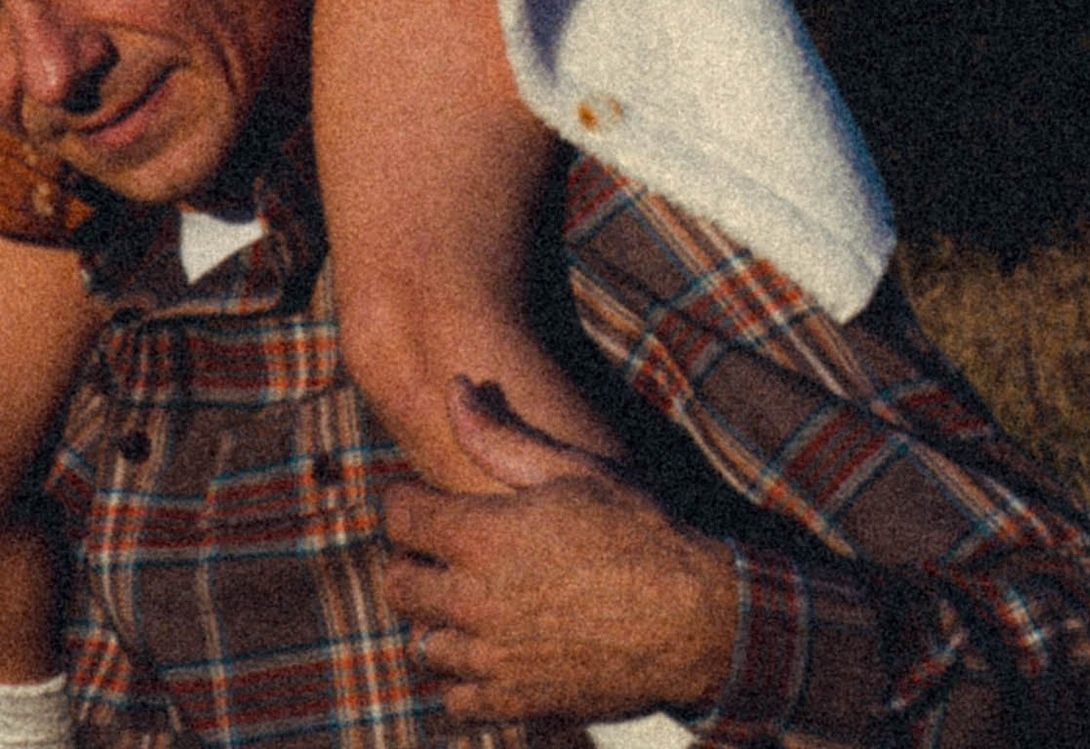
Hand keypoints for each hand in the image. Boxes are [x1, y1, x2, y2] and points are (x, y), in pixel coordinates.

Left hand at [381, 378, 739, 724]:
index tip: (417, 501)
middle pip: (398, 585)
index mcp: (482, 535)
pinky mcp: (516, 703)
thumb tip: (454, 388)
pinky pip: (457, 700)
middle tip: (439, 553)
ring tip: (467, 604)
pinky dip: (461, 678)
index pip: (399, 518)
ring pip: (423, 645)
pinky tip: (487, 654)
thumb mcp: (571, 467)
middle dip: (410, 561)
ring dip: (435, 621)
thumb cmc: (636, 531)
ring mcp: (493, 659)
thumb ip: (499, 436)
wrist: (691, 618)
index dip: (403, 503)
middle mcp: (475, 600)